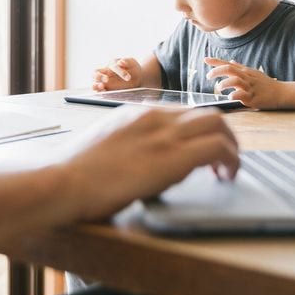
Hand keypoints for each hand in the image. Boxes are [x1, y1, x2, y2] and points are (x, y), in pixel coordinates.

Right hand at [57, 106, 238, 221]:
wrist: (63, 181)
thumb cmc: (74, 174)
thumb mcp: (104, 146)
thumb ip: (126, 144)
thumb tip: (138, 158)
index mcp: (137, 114)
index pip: (183, 113)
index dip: (199, 132)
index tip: (203, 150)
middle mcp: (154, 118)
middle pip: (207, 113)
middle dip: (224, 134)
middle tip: (225, 159)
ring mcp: (164, 135)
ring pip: (218, 123)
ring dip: (231, 145)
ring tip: (229, 169)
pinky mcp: (172, 158)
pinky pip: (217, 147)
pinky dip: (230, 159)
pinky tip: (226, 176)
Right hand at [92, 57, 142, 91]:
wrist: (136, 78)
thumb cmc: (132, 68)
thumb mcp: (131, 62)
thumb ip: (126, 61)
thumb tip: (121, 62)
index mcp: (112, 65)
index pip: (112, 67)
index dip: (119, 71)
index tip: (128, 77)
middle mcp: (106, 74)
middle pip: (95, 74)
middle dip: (99, 76)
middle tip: (106, 79)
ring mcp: (105, 83)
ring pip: (95, 84)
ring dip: (96, 86)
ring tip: (101, 86)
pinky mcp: (107, 90)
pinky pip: (100, 92)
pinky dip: (100, 93)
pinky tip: (103, 93)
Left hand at [204, 57, 282, 108]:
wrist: (281, 92)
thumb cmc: (265, 84)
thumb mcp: (253, 73)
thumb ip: (240, 68)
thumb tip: (230, 61)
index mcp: (244, 72)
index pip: (228, 64)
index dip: (216, 62)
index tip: (205, 60)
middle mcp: (246, 77)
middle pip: (230, 69)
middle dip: (217, 71)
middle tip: (209, 77)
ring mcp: (250, 87)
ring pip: (236, 81)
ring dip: (225, 83)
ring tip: (219, 88)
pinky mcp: (254, 98)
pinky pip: (243, 95)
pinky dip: (235, 95)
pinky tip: (230, 97)